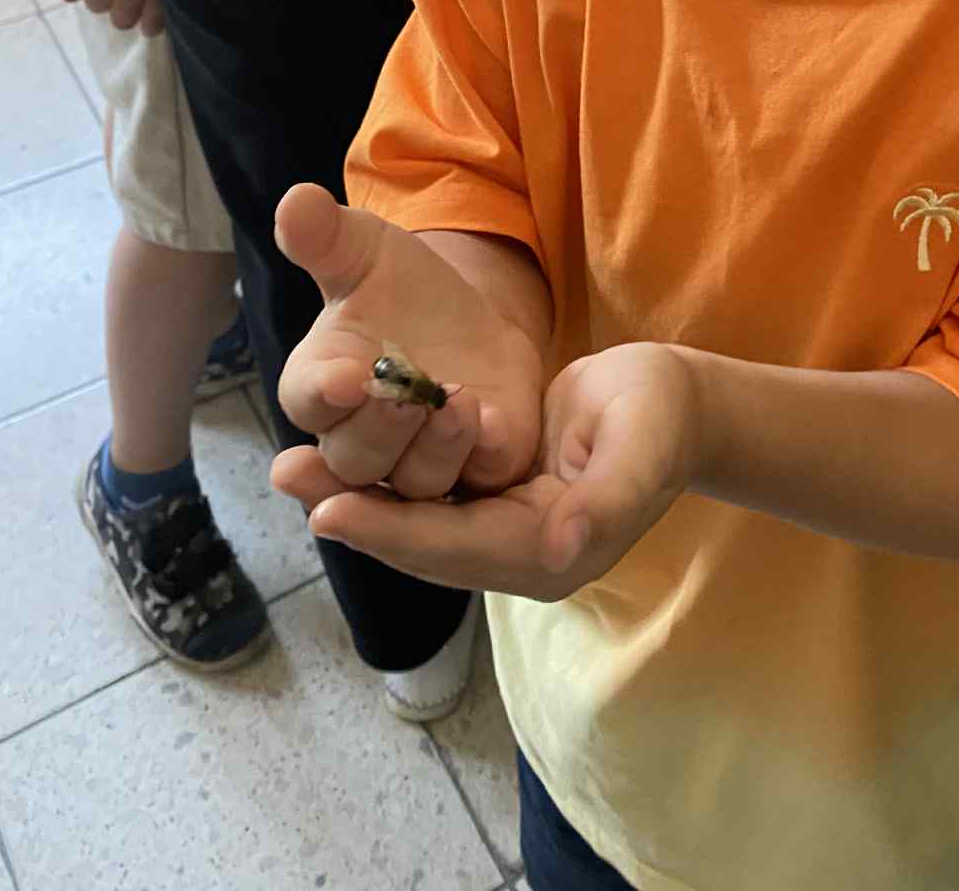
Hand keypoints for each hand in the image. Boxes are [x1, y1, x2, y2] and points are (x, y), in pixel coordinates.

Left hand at [272, 341, 699, 600]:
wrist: (675, 403)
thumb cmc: (661, 414)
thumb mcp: (641, 446)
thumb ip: (605, 501)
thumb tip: (560, 550)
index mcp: (550, 553)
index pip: (454, 547)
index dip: (389, 529)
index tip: (326, 509)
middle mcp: (516, 554)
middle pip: (420, 541)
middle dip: (353, 512)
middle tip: (283, 474)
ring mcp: (503, 529)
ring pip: (414, 519)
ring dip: (355, 494)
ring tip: (288, 464)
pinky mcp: (493, 499)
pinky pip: (426, 495)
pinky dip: (381, 477)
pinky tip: (337, 450)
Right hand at [273, 183, 543, 500]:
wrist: (466, 320)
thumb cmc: (398, 291)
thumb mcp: (366, 252)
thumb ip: (326, 236)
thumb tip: (295, 200)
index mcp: (322, 385)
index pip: (306, 402)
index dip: (322, 394)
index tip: (344, 378)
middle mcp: (360, 437)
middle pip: (354, 459)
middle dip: (378, 428)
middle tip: (402, 391)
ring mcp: (418, 461)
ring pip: (413, 482)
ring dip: (432, 448)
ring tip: (458, 402)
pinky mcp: (477, 467)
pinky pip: (475, 479)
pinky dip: (479, 458)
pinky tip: (491, 426)